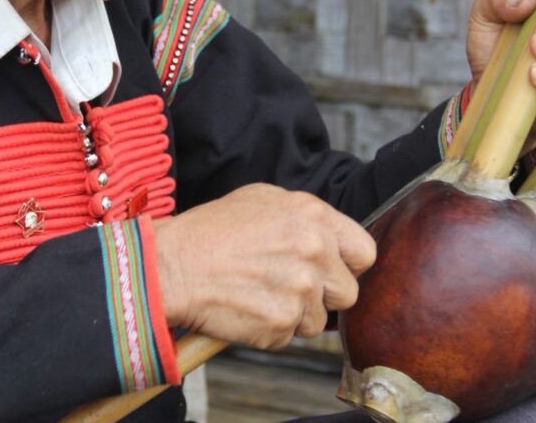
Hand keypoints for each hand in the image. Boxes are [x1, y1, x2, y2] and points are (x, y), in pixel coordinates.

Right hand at [153, 184, 375, 349]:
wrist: (171, 264)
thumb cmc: (209, 231)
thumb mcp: (262, 199)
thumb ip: (304, 217)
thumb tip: (329, 236)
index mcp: (314, 217)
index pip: (364, 252)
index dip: (348, 265)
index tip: (332, 271)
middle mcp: (314, 251)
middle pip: (347, 292)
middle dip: (323, 296)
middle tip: (288, 288)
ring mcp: (300, 289)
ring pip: (318, 321)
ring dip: (294, 315)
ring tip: (259, 295)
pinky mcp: (281, 322)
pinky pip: (288, 337)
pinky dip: (268, 330)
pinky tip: (246, 309)